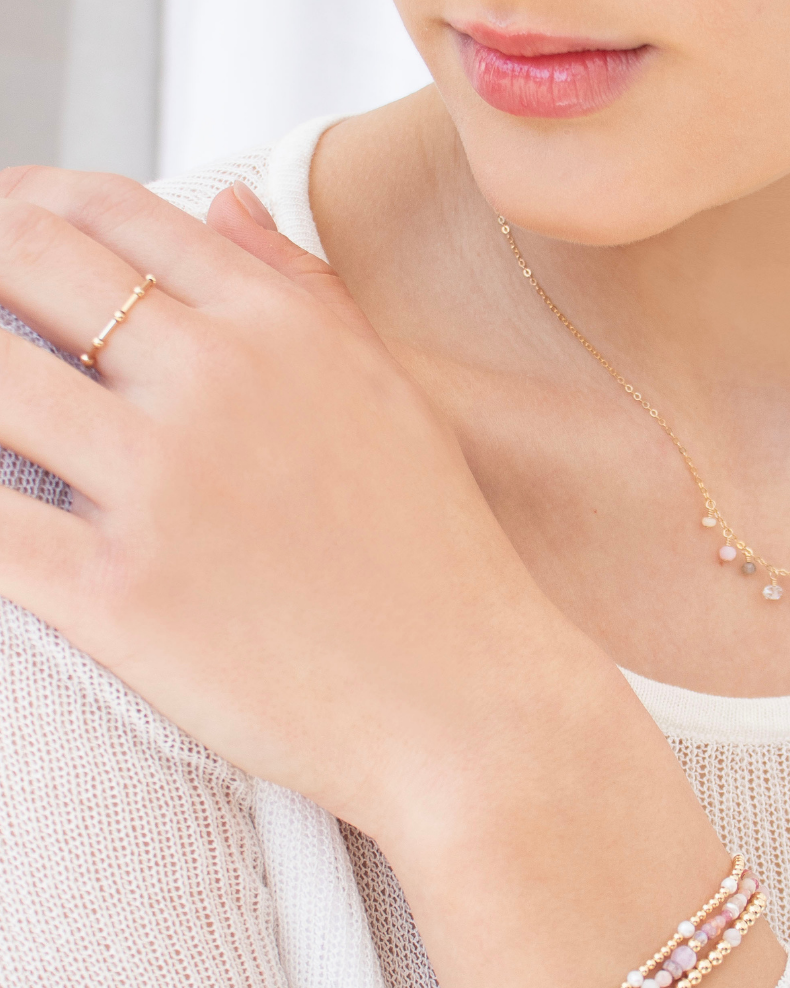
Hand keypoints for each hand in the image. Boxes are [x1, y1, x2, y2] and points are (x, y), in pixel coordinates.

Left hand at [0, 167, 590, 841]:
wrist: (471, 709)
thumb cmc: (442, 568)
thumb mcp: (396, 401)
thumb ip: (307, 294)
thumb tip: (227, 205)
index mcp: (281, 331)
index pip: (115, 214)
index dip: (36, 210)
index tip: (16, 244)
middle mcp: (215, 384)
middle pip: (26, 263)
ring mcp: (161, 488)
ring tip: (7, 428)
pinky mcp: (118, 595)